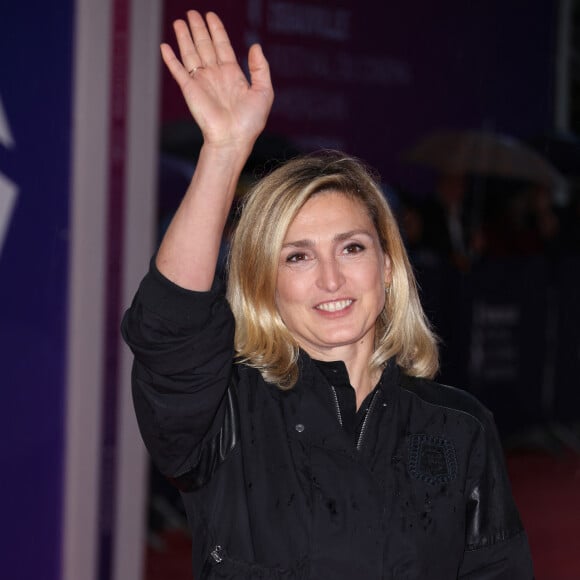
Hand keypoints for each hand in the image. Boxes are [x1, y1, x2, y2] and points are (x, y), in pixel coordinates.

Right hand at [161, 11, 273, 150]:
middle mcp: (216, 75)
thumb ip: (261, 68)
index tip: (210, 15)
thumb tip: (254, 45)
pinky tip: (164, 46)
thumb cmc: (250, 122)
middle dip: (199, 29)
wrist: (232, 139)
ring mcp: (202, 82)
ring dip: (184, 37)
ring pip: (191, 53)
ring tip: (180, 21)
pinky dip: (170, 59)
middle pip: (205, 45)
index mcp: (233, 74)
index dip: (217, 30)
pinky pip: (178, 71)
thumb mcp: (263, 92)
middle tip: (192, 13)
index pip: (223, 46)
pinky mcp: (190, 90)